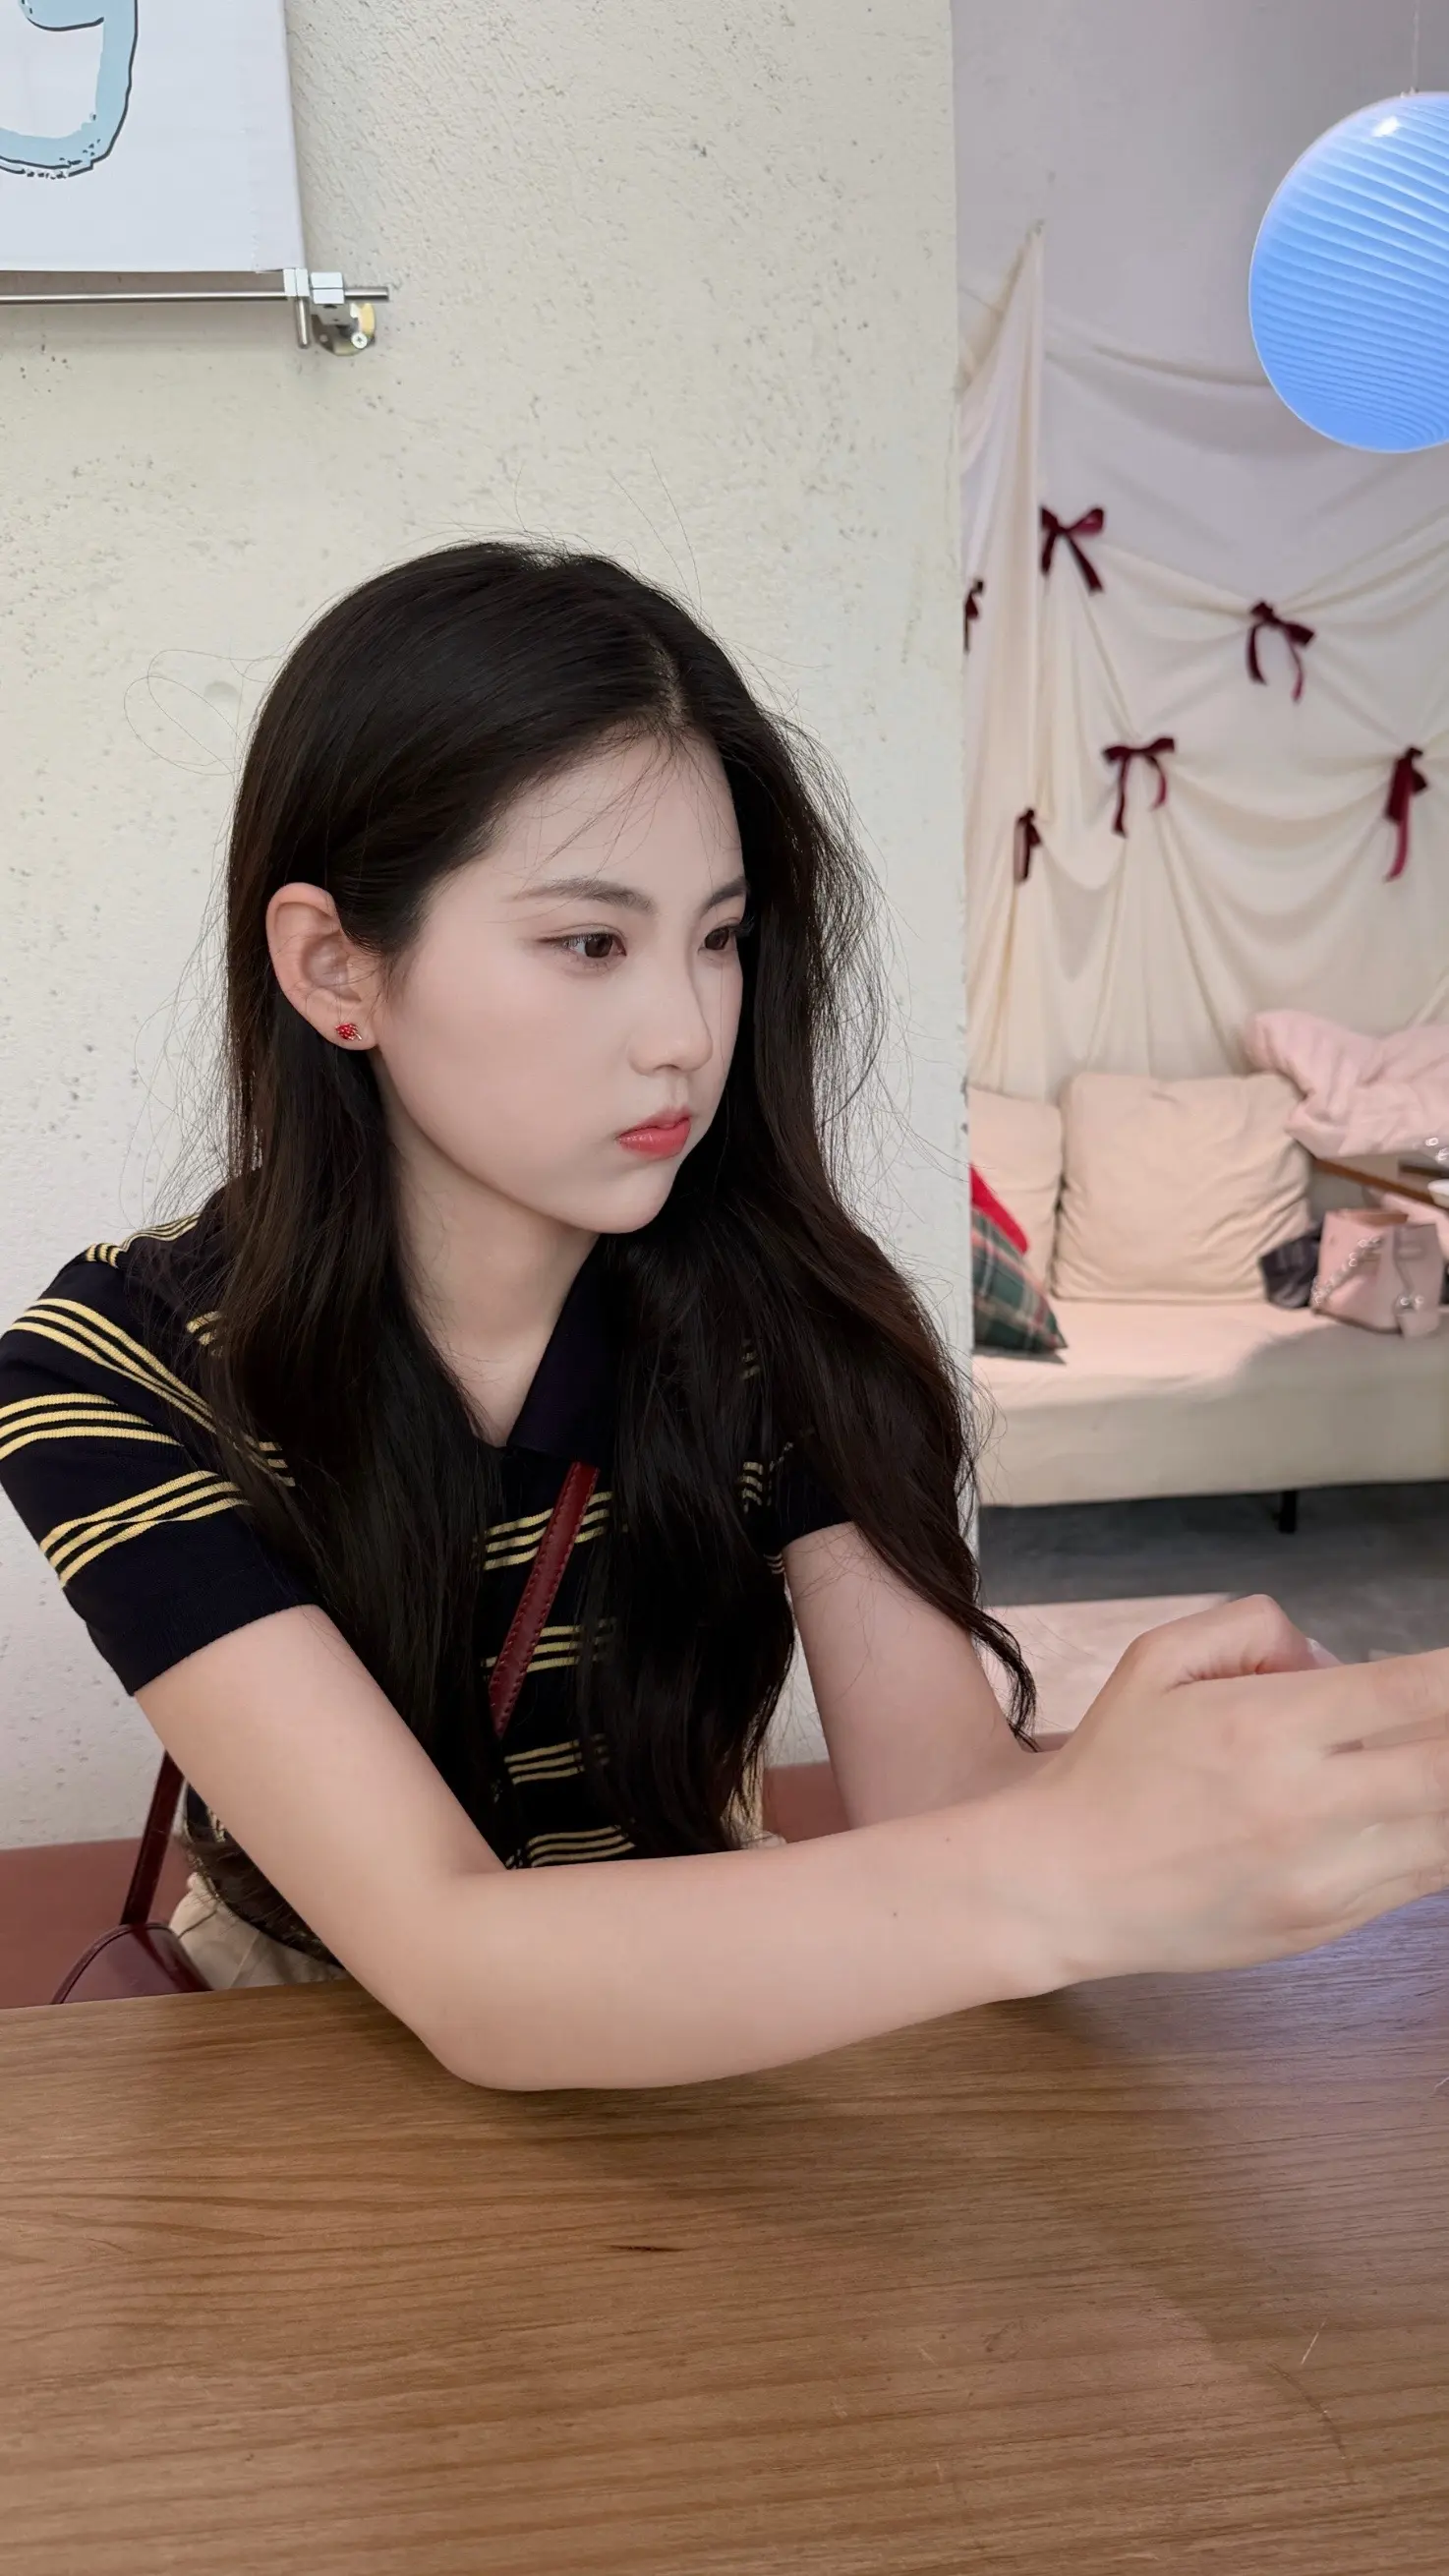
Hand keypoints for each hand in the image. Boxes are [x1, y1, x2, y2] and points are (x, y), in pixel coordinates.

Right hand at [1000, 1596, 1448, 1983]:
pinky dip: (1427, 1838)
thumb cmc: (1109, 1767)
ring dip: (1442, 1791)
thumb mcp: (1156, 1659)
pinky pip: (1417, 1881)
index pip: (1409, 1690)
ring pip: (1446, 1834)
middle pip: (1447, 1769)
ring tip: (1417, 1766)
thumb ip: (1254, 1629)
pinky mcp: (1325, 1924)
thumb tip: (1335, 1660)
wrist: (1064, 1887)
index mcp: (1266, 1726)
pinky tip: (1405, 1811)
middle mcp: (1305, 1804)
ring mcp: (1322, 1876)